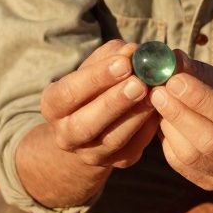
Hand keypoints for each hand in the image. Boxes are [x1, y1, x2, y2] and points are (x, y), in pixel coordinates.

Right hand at [40, 40, 158, 168]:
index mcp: (53, 106)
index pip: (68, 93)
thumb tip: (133, 51)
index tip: (124, 63)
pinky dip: (148, 128)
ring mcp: (91, 153)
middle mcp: (66, 135)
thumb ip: (112, 56)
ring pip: (113, 139)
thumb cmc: (94, 86)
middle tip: (139, 82)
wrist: (94, 127)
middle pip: (86, 123)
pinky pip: (134, 148)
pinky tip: (159, 109)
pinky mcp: (117, 162)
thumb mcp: (95, 67)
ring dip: (135, 115)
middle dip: (115, 102)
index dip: (96, 78)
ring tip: (153, 93)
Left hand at [148, 50, 212, 189]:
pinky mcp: (210, 184)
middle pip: (212, 141)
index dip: (203, 98)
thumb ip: (205, 73)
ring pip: (192, 155)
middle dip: (180, 113)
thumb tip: (173, 58)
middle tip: (157, 91)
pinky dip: (167, 140)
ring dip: (170, 126)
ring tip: (158, 102)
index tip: (175, 79)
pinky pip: (180, 164)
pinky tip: (164, 121)